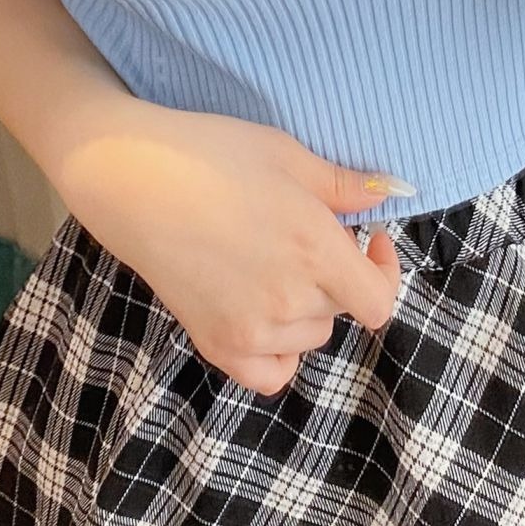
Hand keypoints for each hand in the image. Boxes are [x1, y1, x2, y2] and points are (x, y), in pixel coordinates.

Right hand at [52, 101, 405, 395]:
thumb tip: (392, 193)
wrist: (132, 177)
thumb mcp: (288, 154)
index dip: (384, 270)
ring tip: (273, 261)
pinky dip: (278, 350)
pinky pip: (270, 372)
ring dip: (308, 306)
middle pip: (341, 308)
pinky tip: (265, 316)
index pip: (378, 300)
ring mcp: (250, 330)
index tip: (368, 238)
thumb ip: (345, 184)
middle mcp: (289, 299)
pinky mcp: (215, 343)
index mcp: (315, 250)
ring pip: (310, 335)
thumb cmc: (211, 153)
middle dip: (336, 273)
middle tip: (302, 230)